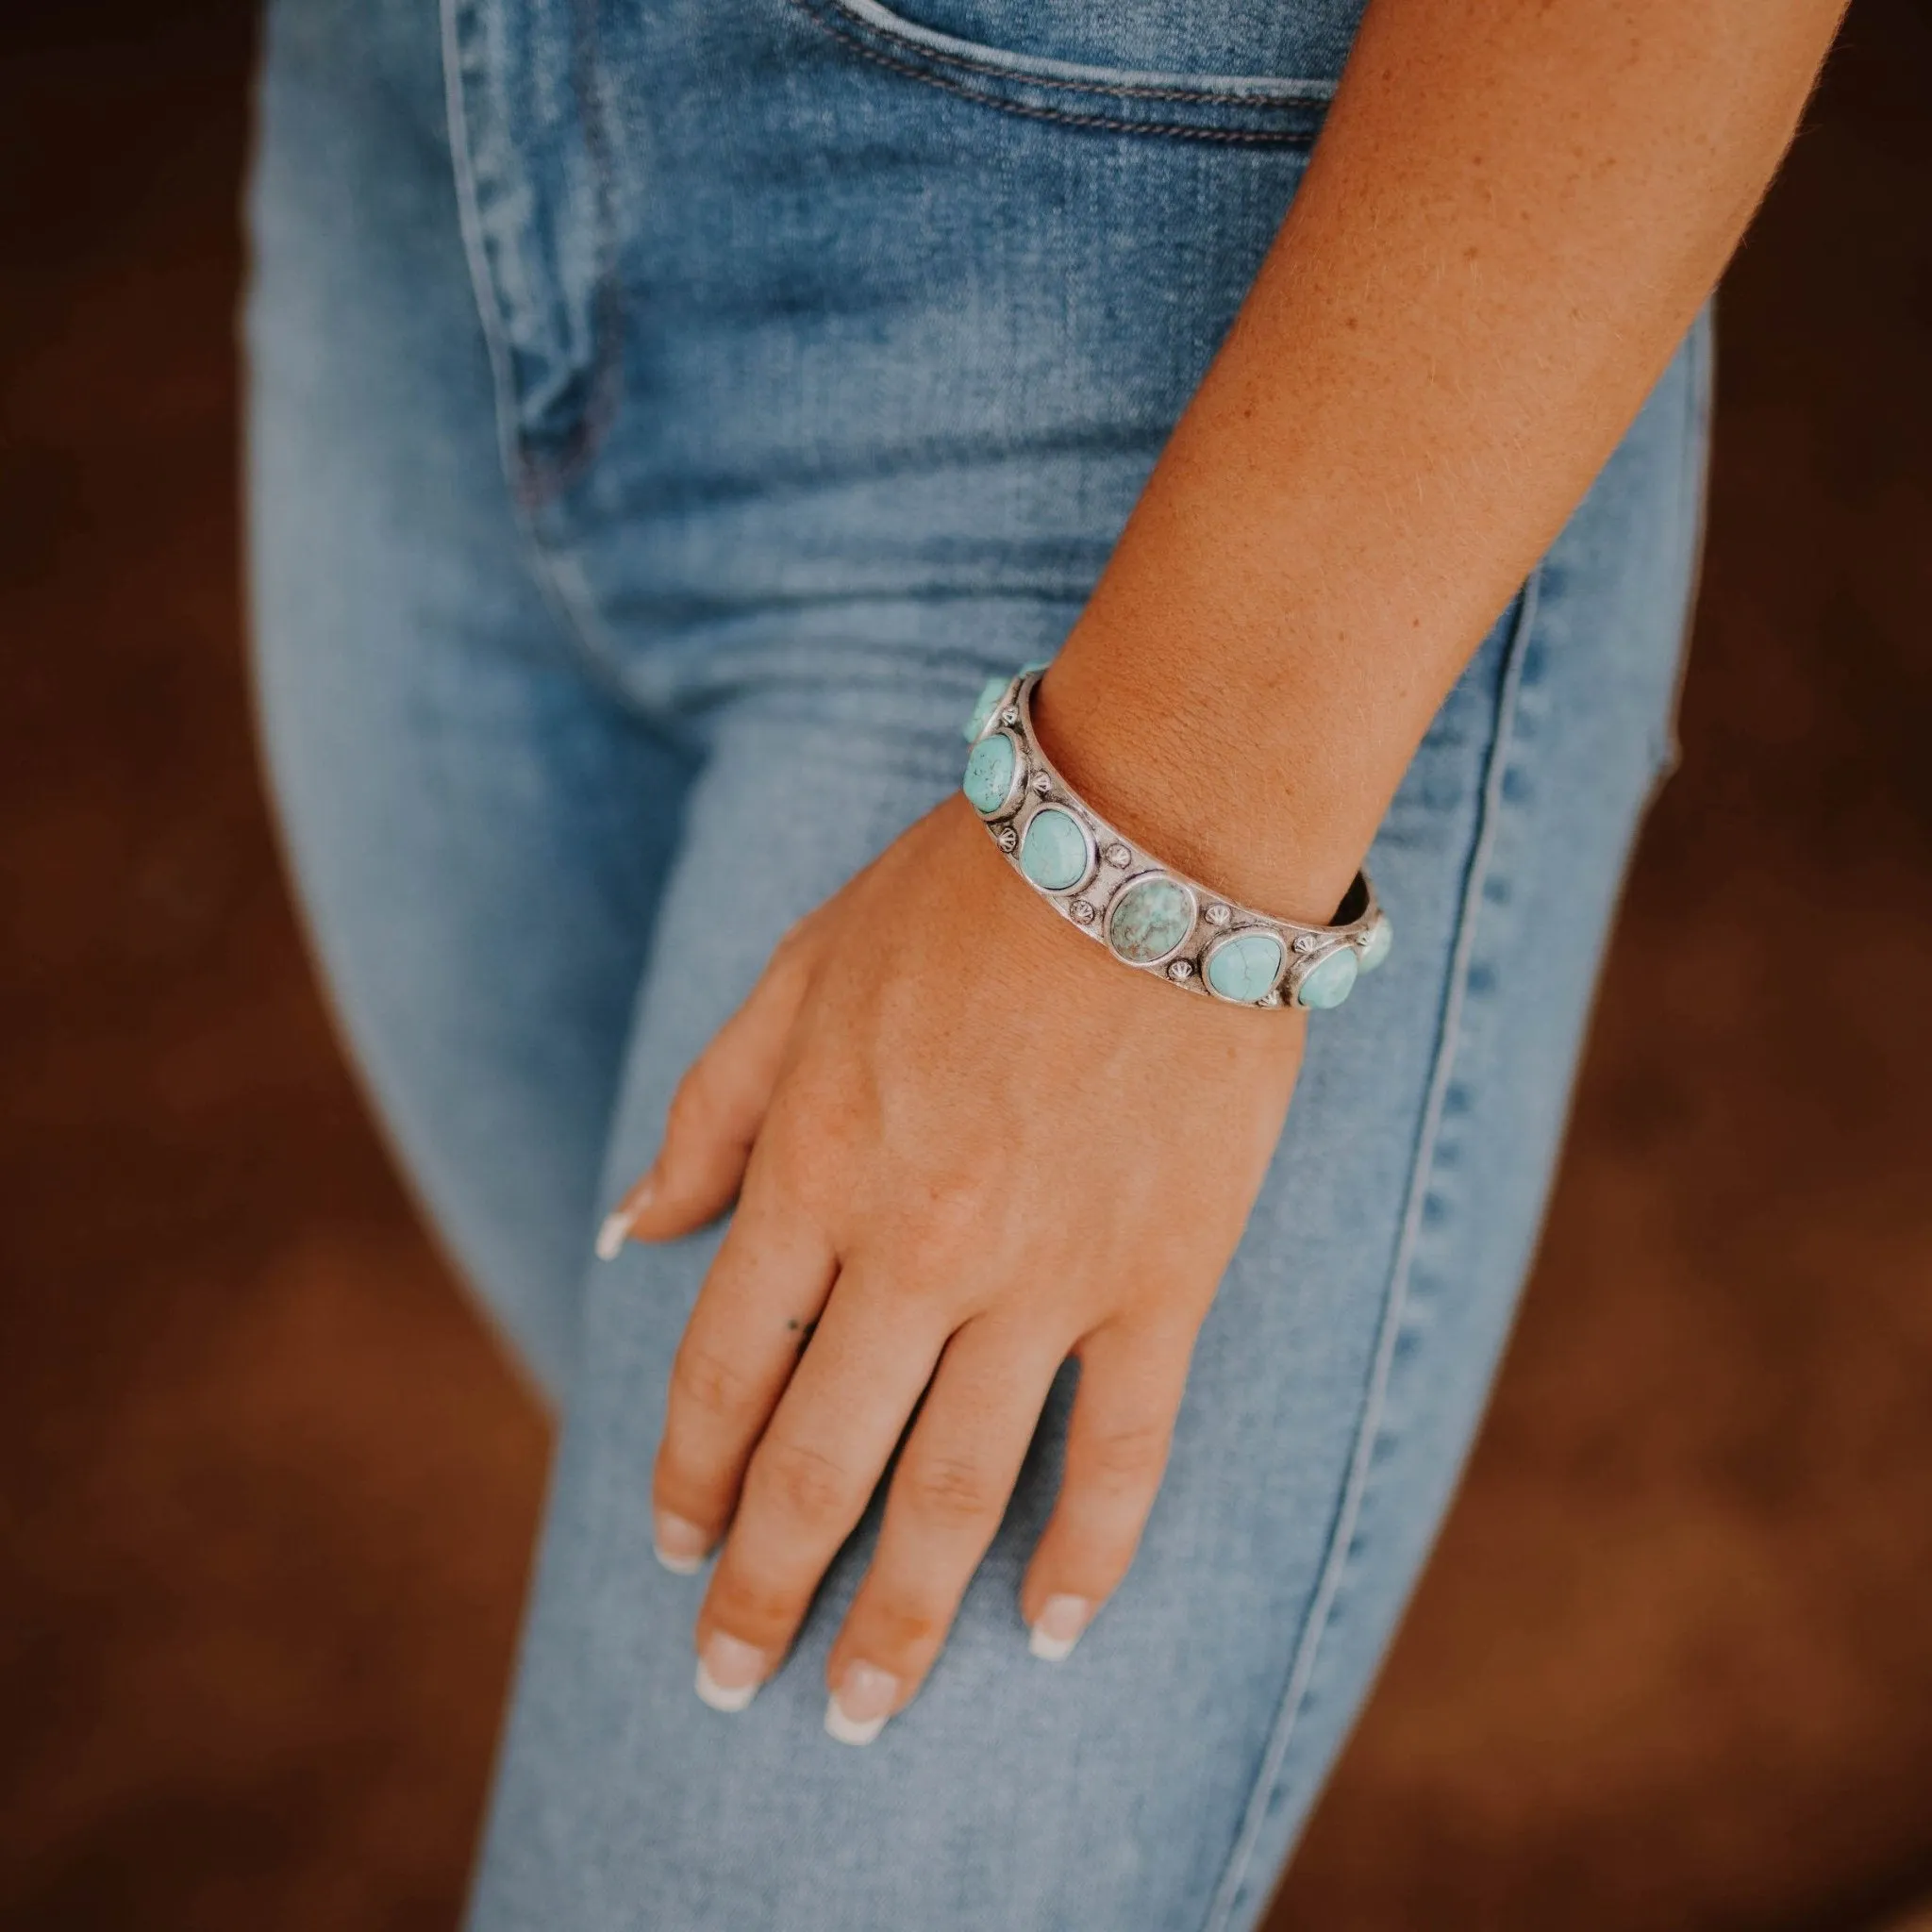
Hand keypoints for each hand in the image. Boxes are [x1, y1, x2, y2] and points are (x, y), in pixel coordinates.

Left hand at [605, 790, 1302, 1742]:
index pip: (724, 1369)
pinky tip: (1051, 1630)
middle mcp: (914, 1246)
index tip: (673, 1550)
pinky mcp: (1163, 1275)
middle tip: (731, 1687)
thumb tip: (628, 1234)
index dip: (686, 1475)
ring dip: (899, 1618)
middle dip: (762, 1589)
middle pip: (818, 1461)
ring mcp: (1045, 1273)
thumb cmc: (962, 892)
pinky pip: (1125, 1446)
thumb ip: (711, 1113)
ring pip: (957, 1488)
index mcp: (814, 1170)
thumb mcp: (796, 973)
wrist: (1150, 835)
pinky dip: (1090, 1551)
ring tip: (861, 1711)